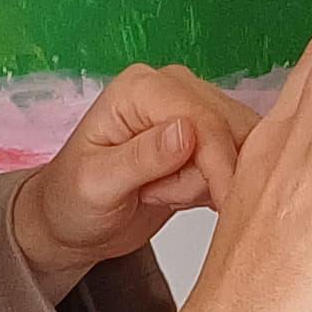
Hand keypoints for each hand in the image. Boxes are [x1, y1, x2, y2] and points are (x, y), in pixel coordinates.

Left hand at [11, 66, 253, 290]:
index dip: (219, 162)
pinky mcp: (206, 139)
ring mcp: (192, 112)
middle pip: (231, 129)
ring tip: (160, 194)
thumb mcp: (97, 184)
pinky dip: (216, 188)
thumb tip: (187, 132)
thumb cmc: (71, 200)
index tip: (225, 201)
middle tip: (159, 195)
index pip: (203, 118)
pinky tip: (177, 195)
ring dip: (210, 184)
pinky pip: (238, 163)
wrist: (72, 223)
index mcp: (141, 88)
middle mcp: (172, 90)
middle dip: (210, 175)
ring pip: (241, 148)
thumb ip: (141, 158)